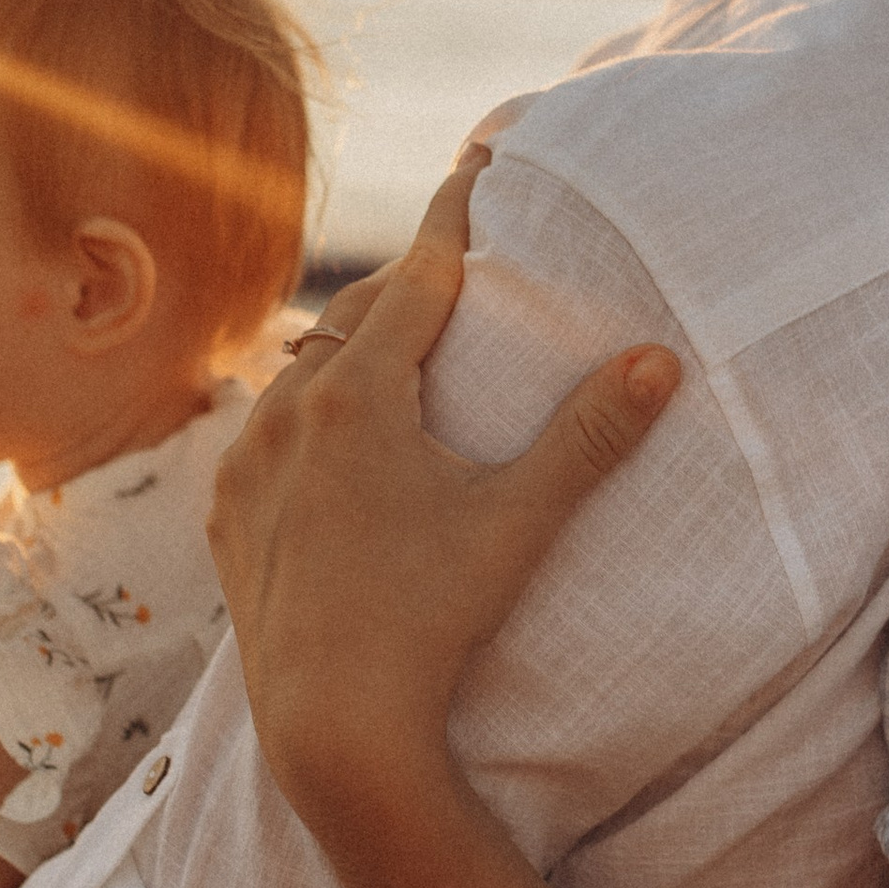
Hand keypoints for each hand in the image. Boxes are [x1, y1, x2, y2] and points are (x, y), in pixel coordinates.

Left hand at [210, 152, 680, 822]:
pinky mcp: (227, 515)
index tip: (475, 164)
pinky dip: (304, 411)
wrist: (333, 723)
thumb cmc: (432, 617)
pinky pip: (267, 433)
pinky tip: (324, 431)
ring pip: (302, 371)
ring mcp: (247, 464)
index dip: (454, 219)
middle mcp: (288, 412)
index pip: (417, 278)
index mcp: (358, 396)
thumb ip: (589, 435)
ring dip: (350, 346)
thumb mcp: (519, 521)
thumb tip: (661, 360)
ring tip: (389, 338)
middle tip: (448, 257)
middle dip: (406, 282)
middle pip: (357, 316)